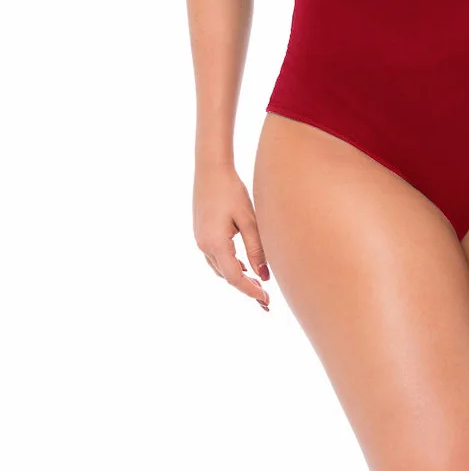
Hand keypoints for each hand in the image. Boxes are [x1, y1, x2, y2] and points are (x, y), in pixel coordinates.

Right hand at [193, 163, 270, 310]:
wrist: (210, 169)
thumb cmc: (232, 191)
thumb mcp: (249, 220)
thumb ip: (256, 249)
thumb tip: (265, 276)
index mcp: (215, 244)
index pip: (234, 278)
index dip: (251, 291)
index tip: (266, 300)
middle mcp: (204, 246)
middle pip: (226, 276)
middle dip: (246, 288)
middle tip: (266, 300)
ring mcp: (200, 241)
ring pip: (220, 269)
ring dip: (237, 277)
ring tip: (258, 284)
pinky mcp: (201, 234)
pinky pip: (215, 258)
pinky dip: (229, 266)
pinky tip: (243, 266)